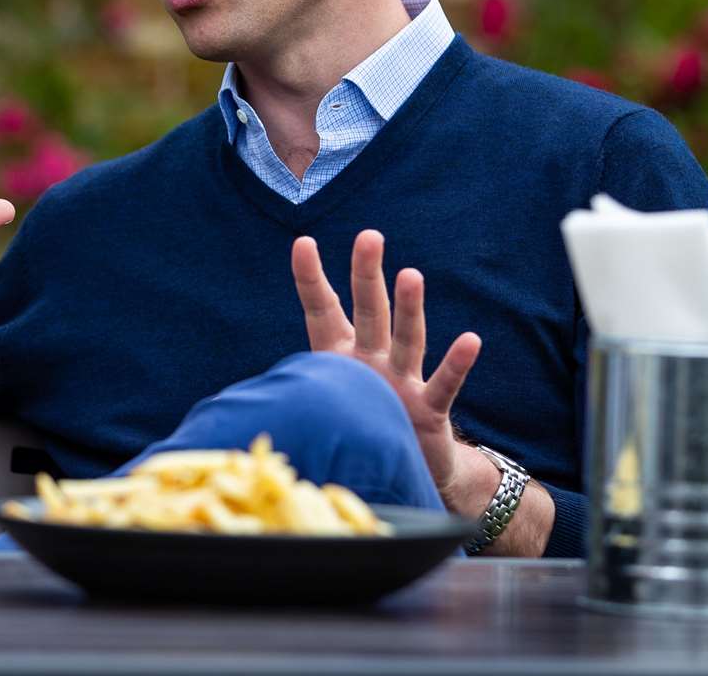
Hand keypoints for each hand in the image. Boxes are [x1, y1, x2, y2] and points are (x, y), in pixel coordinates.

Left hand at [291, 229, 481, 505]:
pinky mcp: (429, 412)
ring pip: (406, 340)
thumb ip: (292, 399)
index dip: (312, 279)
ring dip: (410, 309)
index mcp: (339, 358)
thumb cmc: (356, 430)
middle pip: (369, 311)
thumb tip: (238, 406)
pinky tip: (470, 340)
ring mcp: (402, 382)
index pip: (323, 310)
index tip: (303, 242)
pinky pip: (445, 385)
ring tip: (411, 275)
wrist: (403, 471)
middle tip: (369, 236)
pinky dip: (457, 364)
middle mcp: (372, 361)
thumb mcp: (318, 410)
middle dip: (367, 275)